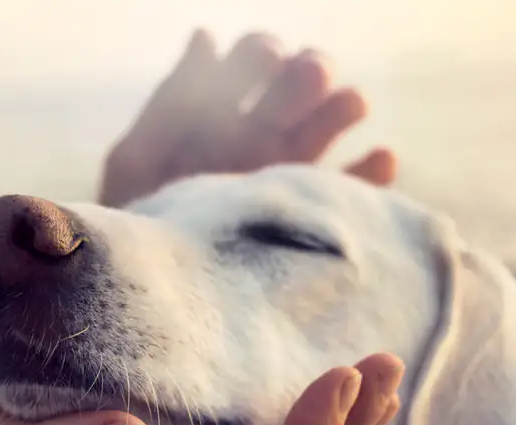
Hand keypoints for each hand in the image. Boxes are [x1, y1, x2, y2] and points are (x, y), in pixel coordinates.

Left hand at [99, 30, 395, 207]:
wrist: (152, 297)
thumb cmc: (135, 226)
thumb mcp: (138, 162)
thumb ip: (172, 102)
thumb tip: (206, 35)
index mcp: (218, 114)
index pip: (252, 62)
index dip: (262, 53)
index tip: (266, 59)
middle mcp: (259, 138)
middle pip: (298, 86)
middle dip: (308, 72)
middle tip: (309, 76)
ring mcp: (287, 176)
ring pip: (327, 128)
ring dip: (343, 107)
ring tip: (350, 104)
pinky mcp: (311, 219)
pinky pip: (353, 192)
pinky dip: (372, 174)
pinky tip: (380, 157)